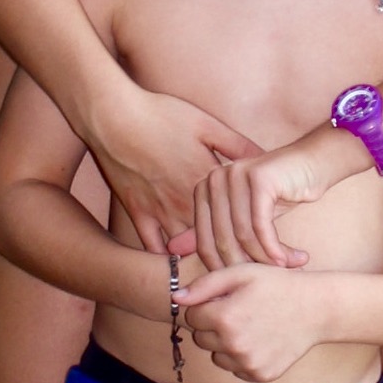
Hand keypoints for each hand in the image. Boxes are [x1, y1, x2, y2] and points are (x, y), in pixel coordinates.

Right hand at [89, 83, 255, 254]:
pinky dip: (168, 257)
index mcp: (208, 180)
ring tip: (221, 268)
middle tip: (248, 262)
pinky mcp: (137, 213)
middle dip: (233, 251)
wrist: (113, 117)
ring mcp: (160, 210)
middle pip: (215, 237)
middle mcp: (186, 200)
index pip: (238, 215)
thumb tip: (269, 158)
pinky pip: (154, 247)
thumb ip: (239, 145)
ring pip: (188, 247)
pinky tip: (181, 261)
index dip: (255, 231)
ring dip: (203, 257)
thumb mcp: (207, 124)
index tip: (267, 243)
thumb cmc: (162, 114)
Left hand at [174, 262, 326, 382]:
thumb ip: (205, 285)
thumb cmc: (278, 285)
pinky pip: (236, 369)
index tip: (227, 300)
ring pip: (217, 356)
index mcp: (224, 318)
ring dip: (226, 344)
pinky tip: (261, 341)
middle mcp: (232, 345)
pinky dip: (243, 358)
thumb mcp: (242, 273)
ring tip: (252, 326)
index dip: (208, 306)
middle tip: (240, 312)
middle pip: (202, 338)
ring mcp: (246, 363)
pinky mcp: (259, 375)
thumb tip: (176, 298)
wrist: (316, 309)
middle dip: (214, 326)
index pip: (192, 317)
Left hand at [176, 121, 367, 272]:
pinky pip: (261, 225)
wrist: (313, 163)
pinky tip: (290, 258)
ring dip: (266, 258)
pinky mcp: (258, 178)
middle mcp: (215, 180)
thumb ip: (214, 231)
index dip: (225, 269)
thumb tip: (174, 251)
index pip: (205, 241)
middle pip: (223, 240)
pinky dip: (275, 247)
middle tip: (269, 280)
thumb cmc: (279, 192)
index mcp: (205, 190)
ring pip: (244, 235)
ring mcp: (235, 176)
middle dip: (248, 266)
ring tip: (286, 268)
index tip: (245, 284)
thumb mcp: (245, 215)